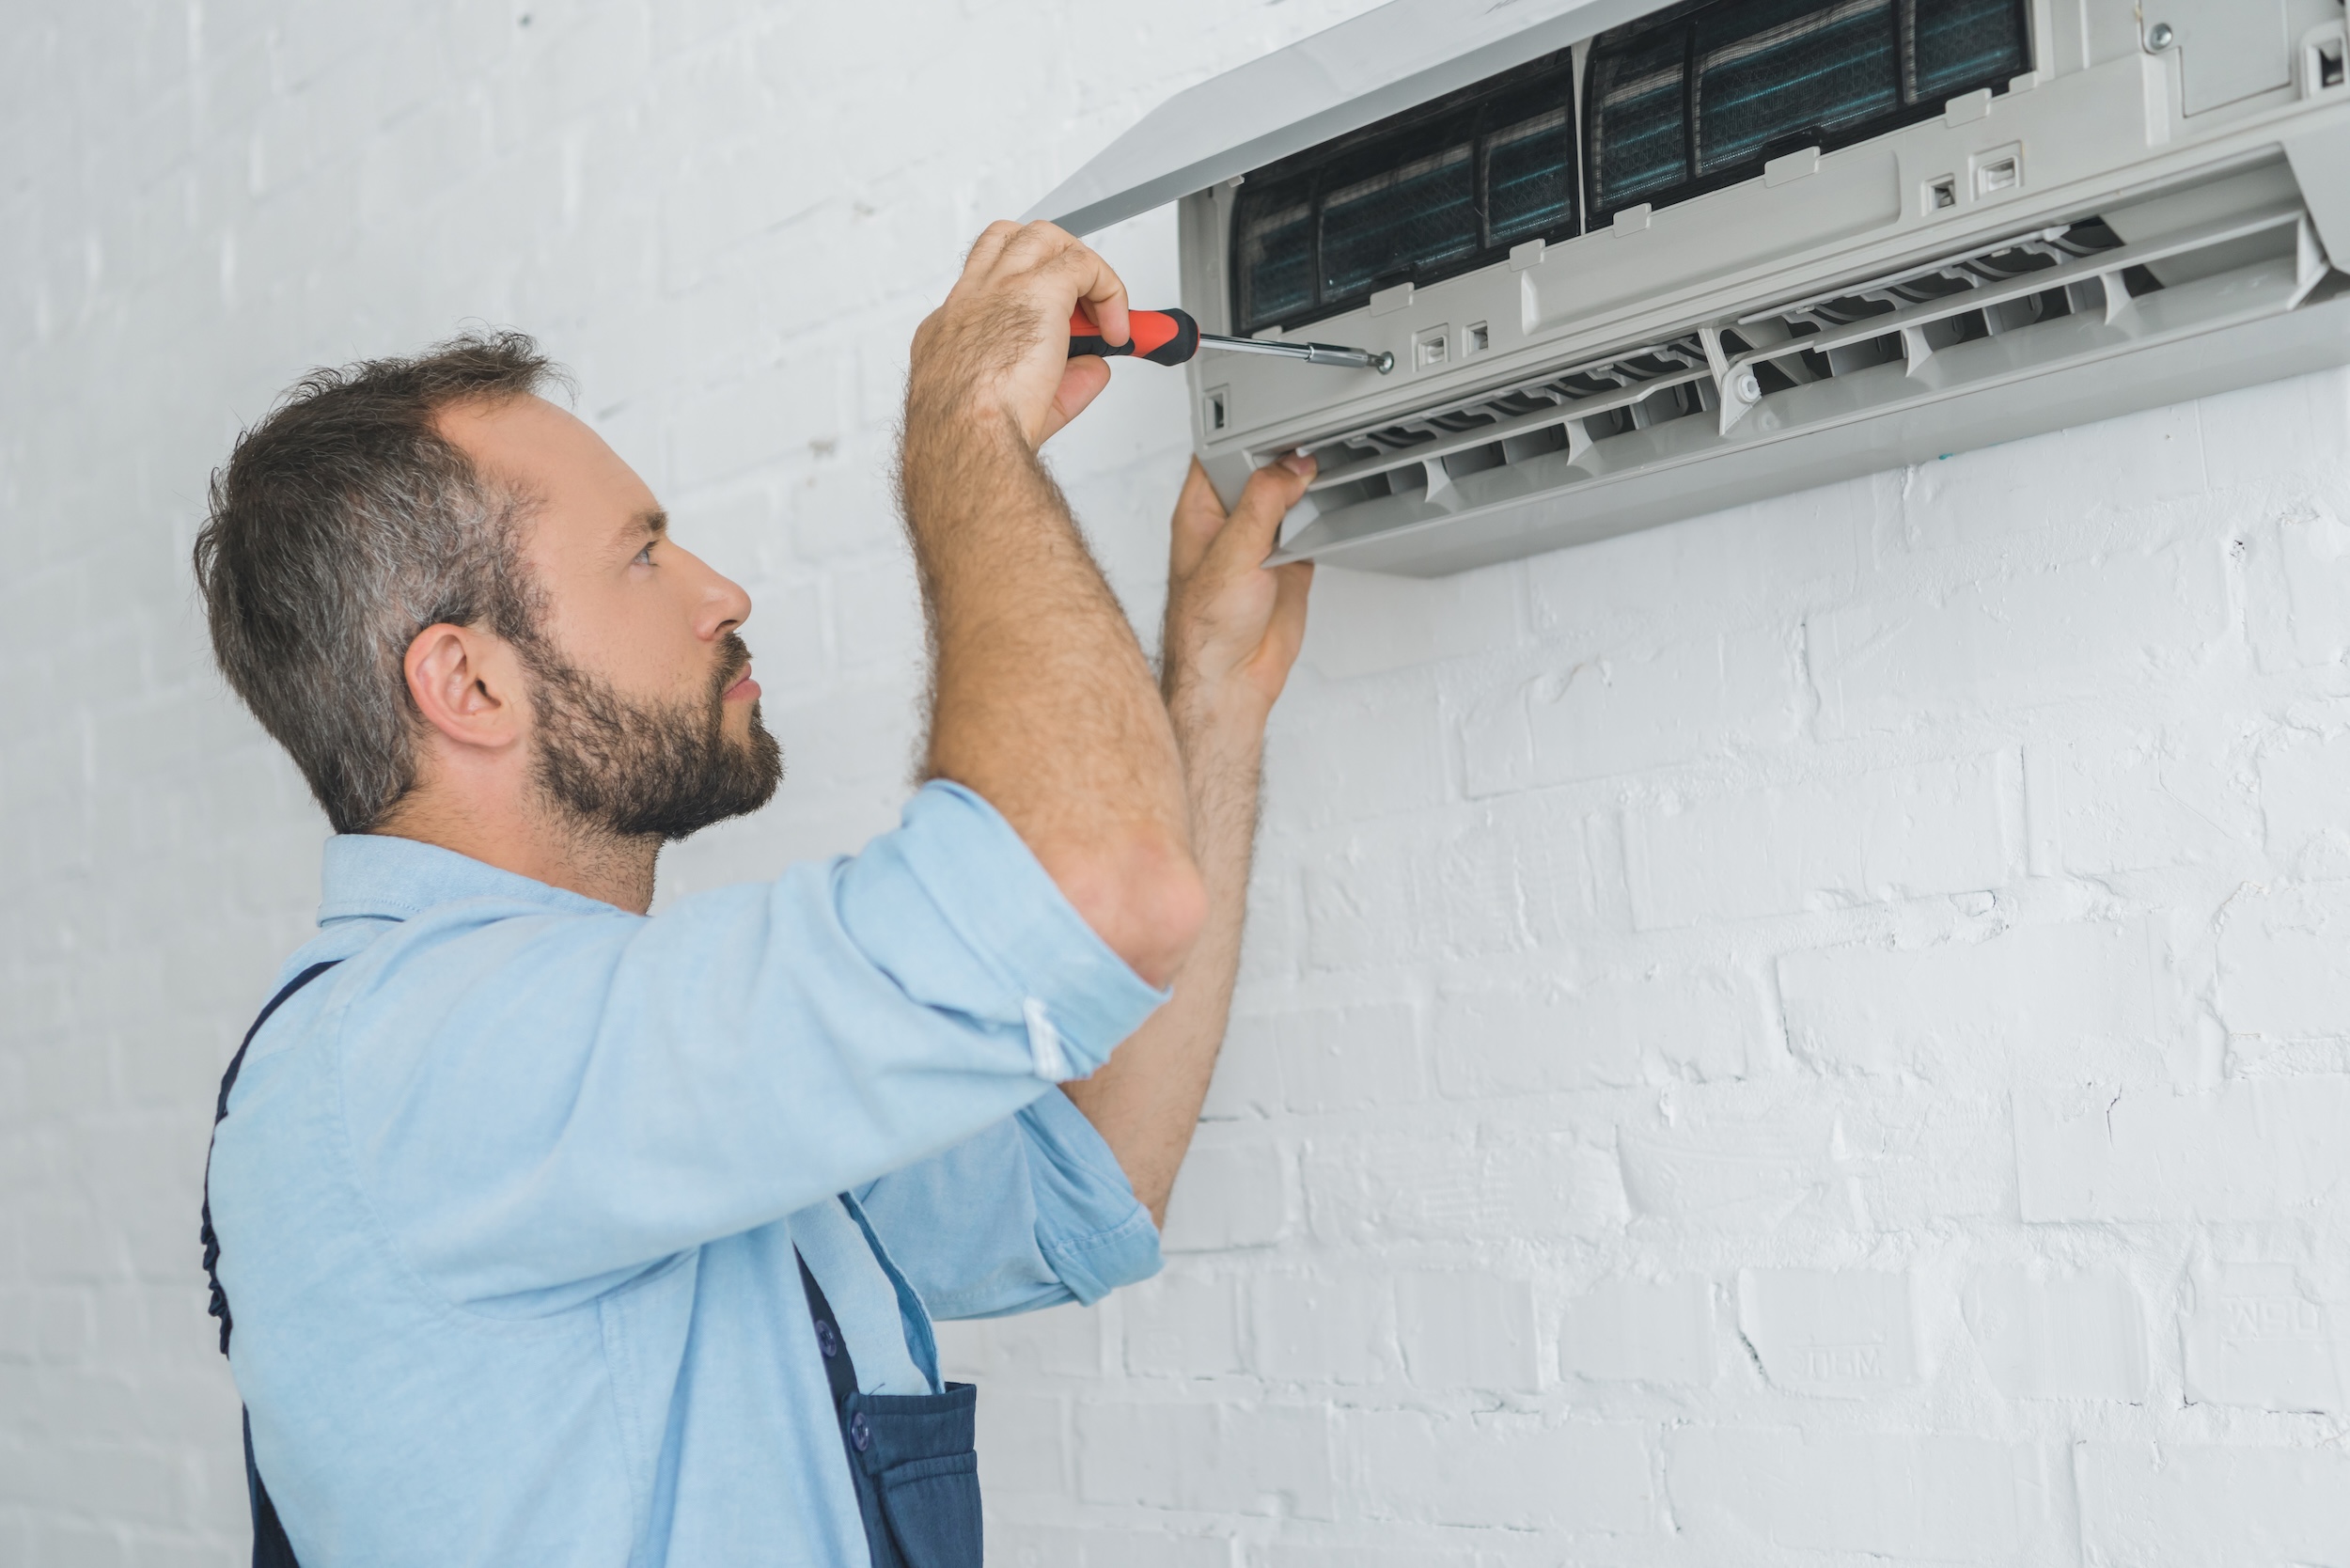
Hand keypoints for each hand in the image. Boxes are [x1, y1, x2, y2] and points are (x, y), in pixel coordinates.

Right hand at [907, 221, 1129, 449]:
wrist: (968, 434)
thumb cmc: (979, 432)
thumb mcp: (1024, 408)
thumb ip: (1065, 383)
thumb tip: (1096, 368)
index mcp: (954, 327)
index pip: (987, 289)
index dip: (1025, 300)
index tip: (1054, 329)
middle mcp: (971, 298)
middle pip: (1009, 243)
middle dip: (1051, 263)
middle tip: (1081, 306)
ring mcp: (1001, 286)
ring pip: (1043, 238)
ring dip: (1080, 267)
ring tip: (1102, 310)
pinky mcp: (1038, 288)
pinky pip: (1083, 265)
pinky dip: (1109, 290)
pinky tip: (1117, 327)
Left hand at [1160, 456, 1315, 736]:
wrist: (1232, 681)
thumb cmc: (1204, 629)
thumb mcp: (1231, 553)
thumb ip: (1262, 504)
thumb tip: (1291, 468)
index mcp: (1201, 512)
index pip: (1219, 454)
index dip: (1246, 433)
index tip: (1279, 424)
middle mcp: (1230, 524)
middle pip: (1261, 471)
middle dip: (1286, 458)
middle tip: (1312, 449)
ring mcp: (1261, 542)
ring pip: (1290, 498)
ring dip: (1309, 488)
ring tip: (1328, 472)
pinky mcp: (1289, 562)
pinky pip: (1313, 527)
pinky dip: (1326, 518)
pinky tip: (1334, 510)